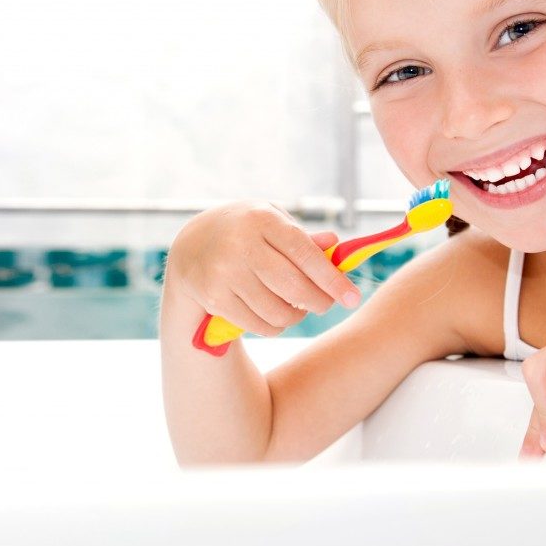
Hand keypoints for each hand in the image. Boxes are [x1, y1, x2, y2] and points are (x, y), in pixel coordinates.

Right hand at [166, 201, 362, 336]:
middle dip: (319, 302)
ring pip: (278, 311)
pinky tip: (276, 314)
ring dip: (297, 316)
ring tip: (298, 308)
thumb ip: (304, 237)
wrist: (192, 243)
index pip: (306, 254)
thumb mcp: (273, 221)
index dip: (333, 279)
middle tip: (325, 305)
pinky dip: (275, 326)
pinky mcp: (214, 297)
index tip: (353, 298)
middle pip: (294, 287)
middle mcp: (241, 245)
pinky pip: (258, 325)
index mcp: (262, 219)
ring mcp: (224, 273)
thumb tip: (335, 244)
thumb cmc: (247, 231)